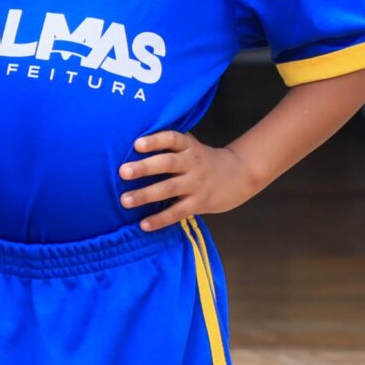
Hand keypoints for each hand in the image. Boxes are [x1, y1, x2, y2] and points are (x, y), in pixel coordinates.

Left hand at [118, 131, 258, 231]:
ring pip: (169, 188)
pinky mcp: (200, 203)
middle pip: (168, 163)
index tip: (137, 144)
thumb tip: (132, 143)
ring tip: (124, 200)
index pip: (172, 139)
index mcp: (189, 147)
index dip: (155, 140)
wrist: (242, 174)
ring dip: (145, 195)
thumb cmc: (203, 160)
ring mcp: (197, 184)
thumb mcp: (191, 147)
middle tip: (122, 172)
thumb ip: (169, 145)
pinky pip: (178, 212)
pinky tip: (143, 224)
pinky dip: (160, 219)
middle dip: (145, 167)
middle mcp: (193, 163)